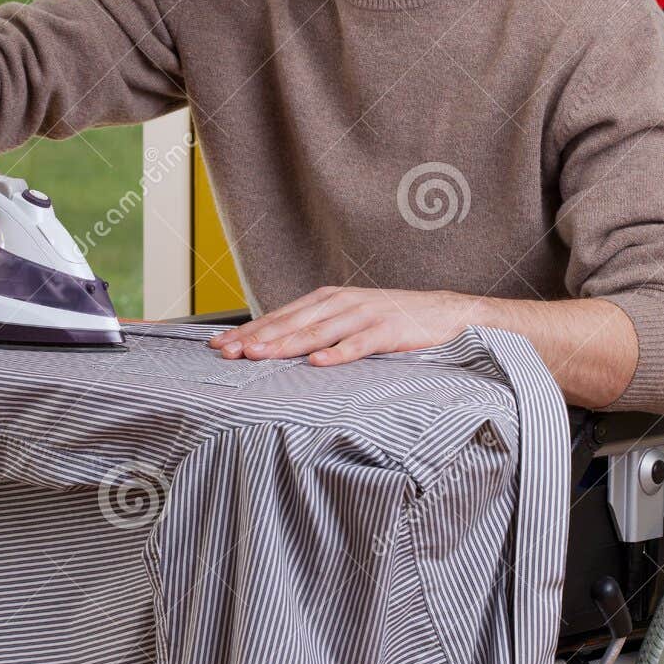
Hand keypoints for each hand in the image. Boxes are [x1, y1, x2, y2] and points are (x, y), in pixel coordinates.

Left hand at [207, 286, 476, 365]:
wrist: (443, 313)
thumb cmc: (391, 320)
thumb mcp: (348, 318)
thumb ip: (316, 329)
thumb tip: (276, 348)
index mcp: (326, 300)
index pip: (280, 316)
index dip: (249, 331)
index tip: (220, 345)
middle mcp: (339, 303)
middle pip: (291, 323)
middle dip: (256, 338)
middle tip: (228, 353)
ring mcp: (363, 315)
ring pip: (317, 332)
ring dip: (286, 345)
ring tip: (259, 355)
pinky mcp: (387, 330)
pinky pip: (358, 344)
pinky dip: (337, 353)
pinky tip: (318, 363)